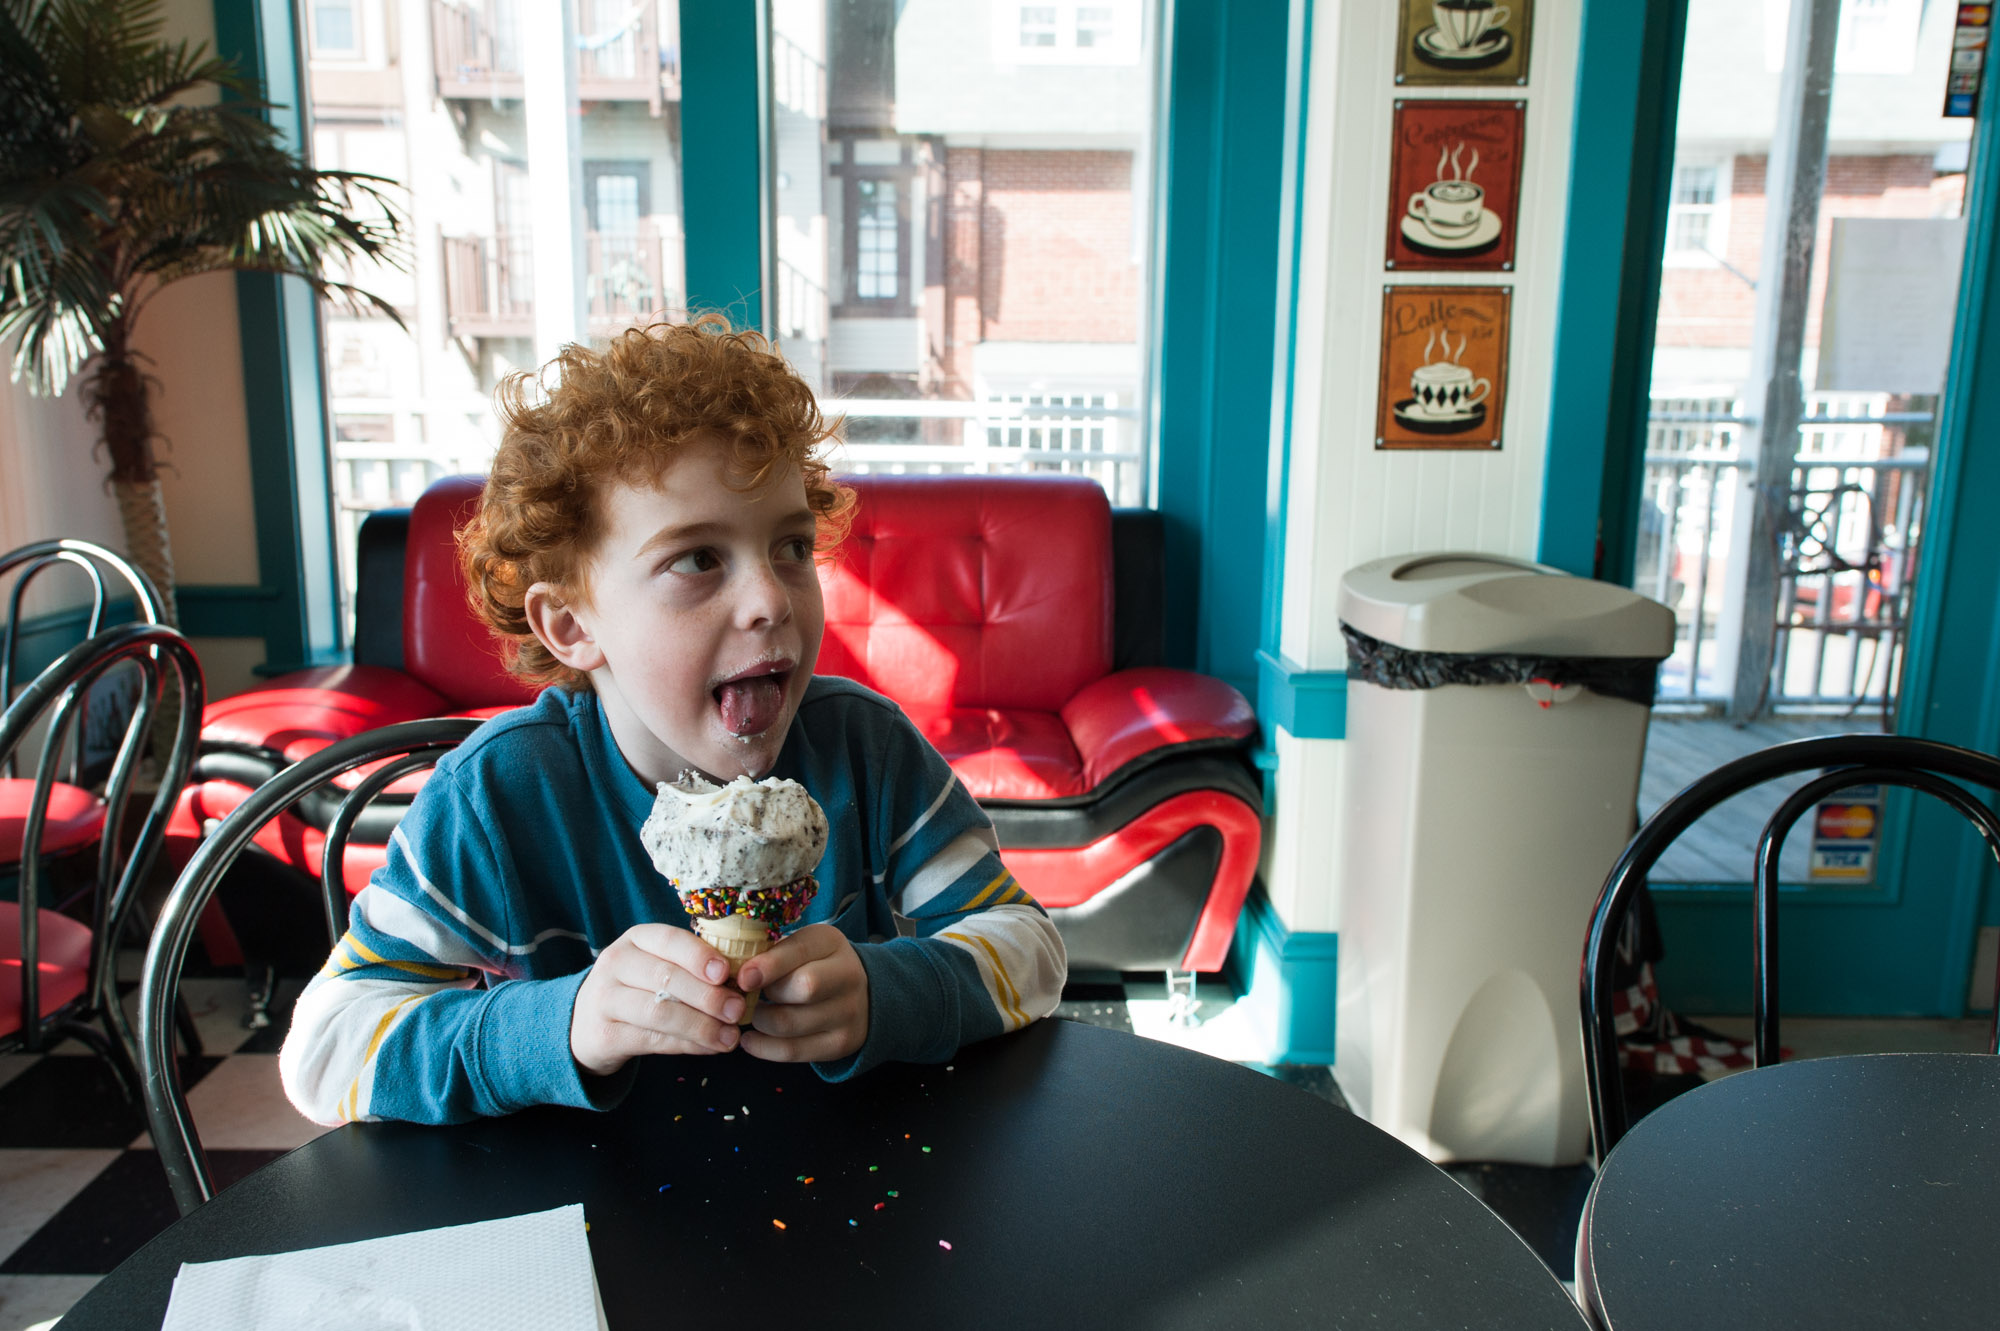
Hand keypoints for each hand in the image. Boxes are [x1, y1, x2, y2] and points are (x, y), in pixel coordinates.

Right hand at [570, 924, 745, 1077]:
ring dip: (701, 1026)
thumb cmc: (638, 988)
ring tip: (730, 1037)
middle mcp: (615, 963)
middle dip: (708, 996)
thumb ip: (691, 969)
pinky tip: (710, 1048)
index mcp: (636, 939)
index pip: (669, 940)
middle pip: (666, 978)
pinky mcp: (604, 1034)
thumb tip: (741, 985)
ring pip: (660, 1012)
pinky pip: (653, 1040)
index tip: (726, 973)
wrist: (585, 1023)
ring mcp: (605, 999)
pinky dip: (687, 1045)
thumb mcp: (657, 966)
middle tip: (737, 1011)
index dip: (698, 956)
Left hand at [736, 924, 869, 1063]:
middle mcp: (848, 976)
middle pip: (803, 987)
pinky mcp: (841, 1043)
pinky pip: (793, 1050)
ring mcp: (849, 1012)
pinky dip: (763, 1047)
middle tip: (745, 996)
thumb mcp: (800, 946)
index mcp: (831, 943)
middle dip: (766, 995)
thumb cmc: (814, 964)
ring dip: (760, 1021)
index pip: (800, 951)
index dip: (768, 965)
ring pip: (791, 1023)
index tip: (742, 978)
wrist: (859, 993)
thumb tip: (734, 973)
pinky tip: (750, 1039)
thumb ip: (772, 953)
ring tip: (748, 1015)